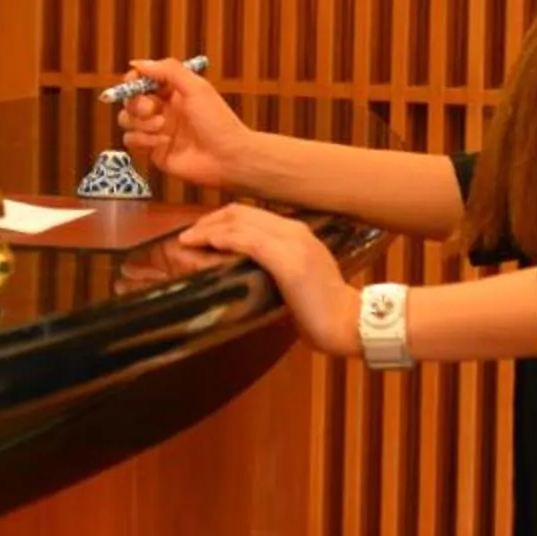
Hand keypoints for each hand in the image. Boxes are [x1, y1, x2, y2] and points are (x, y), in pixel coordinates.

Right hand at [115, 59, 255, 190]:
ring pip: (127, 121)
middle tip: (153, 109)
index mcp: (172, 92)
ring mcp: (156, 131)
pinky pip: (132, 141)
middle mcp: (162, 110)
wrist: (228, 157)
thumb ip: (168, 71)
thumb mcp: (196, 88)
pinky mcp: (153, 151)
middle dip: (137, 104)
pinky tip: (163, 143)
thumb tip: (138, 64)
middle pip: (130, 101)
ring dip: (141, 123)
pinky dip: (143, 140)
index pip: (141, 80)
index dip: (134, 80)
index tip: (135, 83)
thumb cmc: (217, 121)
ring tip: (162, 127)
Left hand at [179, 203, 358, 357]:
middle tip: (188, 236)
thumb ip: (274, 271)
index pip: (252, 215)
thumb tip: (244, 275)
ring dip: (208, 229)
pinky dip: (222, 239)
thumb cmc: (323, 312)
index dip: (222, 220)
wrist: (349, 323)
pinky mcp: (286, 260)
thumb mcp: (296, 282)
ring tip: (188, 240)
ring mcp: (291, 242)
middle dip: (210, 220)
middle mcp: (294, 230)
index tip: (202, 233)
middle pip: (241, 212)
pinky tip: (206, 244)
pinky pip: (247, 240)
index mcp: (297, 233)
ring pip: (240, 222)